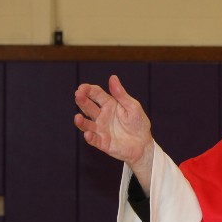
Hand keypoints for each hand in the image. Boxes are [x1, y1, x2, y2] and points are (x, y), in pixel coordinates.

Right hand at [74, 75, 153, 189]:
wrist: (144, 144)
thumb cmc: (139, 124)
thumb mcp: (133, 107)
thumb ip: (121, 94)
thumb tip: (112, 77)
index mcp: (110, 105)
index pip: (96, 94)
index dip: (88, 90)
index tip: (82, 87)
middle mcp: (102, 116)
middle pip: (88, 107)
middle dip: (82, 100)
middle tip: (78, 95)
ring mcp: (101, 129)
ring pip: (87, 124)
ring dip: (81, 121)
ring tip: (77, 117)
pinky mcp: (102, 142)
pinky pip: (94, 140)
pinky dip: (90, 137)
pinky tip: (88, 134)